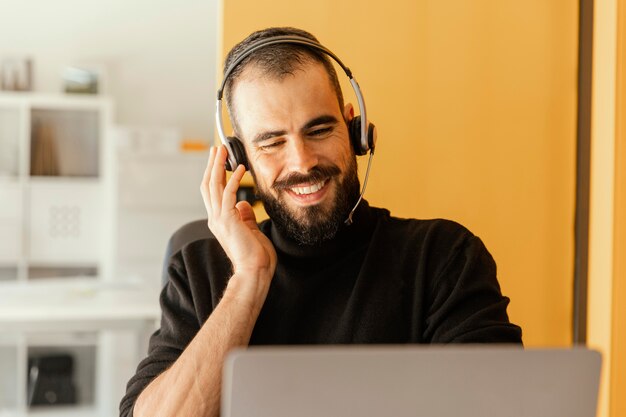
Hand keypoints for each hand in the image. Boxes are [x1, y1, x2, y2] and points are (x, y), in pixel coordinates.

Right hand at [200, 146, 276, 297]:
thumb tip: (243, 203)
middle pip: (208, 185)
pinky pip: (228, 193)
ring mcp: (219, 219)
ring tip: (223, 151)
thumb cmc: (256, 255)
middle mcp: (215, 218)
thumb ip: (245, 216)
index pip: (212, 193)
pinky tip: (241, 169)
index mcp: (219, 221)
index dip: (213, 175)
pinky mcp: (228, 220)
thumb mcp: (250, 230)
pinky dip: (233, 179)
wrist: (255, 271)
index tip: (218, 160)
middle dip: (212, 165)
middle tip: (216, 149)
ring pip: (213, 186)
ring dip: (218, 166)